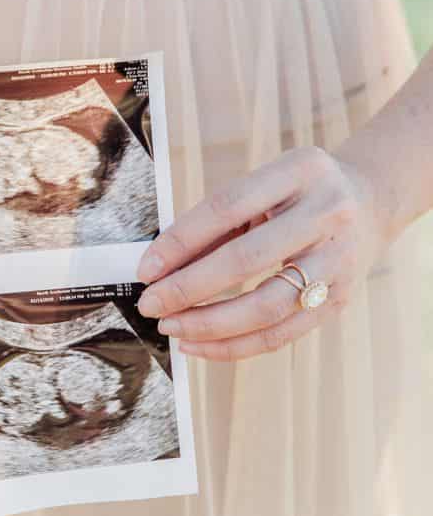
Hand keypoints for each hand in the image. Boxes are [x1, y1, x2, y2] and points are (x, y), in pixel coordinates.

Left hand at [135, 147, 385, 359]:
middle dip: (188, 288)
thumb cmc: (294, 195)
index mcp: (300, 171)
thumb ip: (214, 224)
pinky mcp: (339, 299)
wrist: (369, 202)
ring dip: (210, 325)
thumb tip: (159, 267)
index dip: (180, 241)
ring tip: (172, 328)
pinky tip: (200, 345)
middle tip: (150, 304)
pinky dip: (235, 345)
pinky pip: (282, 334)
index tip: (146, 269)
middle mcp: (327, 213)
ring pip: (267, 307)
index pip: (226, 207)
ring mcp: (338, 260)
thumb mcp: (260, 188)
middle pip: (247, 259)